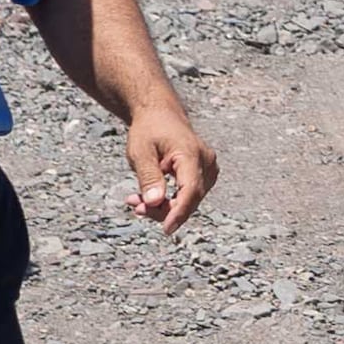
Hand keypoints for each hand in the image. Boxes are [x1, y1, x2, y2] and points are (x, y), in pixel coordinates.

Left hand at [123, 97, 216, 228]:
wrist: (160, 114)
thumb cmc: (149, 130)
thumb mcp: (140, 152)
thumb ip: (148, 177)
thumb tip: (154, 202)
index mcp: (191, 153)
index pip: (190, 190)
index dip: (179, 212)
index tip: (166, 229)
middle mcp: (206, 162)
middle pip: (189, 199)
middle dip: (163, 210)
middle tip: (135, 205)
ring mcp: (208, 169)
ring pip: (189, 201)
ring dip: (164, 206)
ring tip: (136, 199)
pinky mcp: (204, 174)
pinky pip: (189, 196)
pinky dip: (170, 200)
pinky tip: (150, 197)